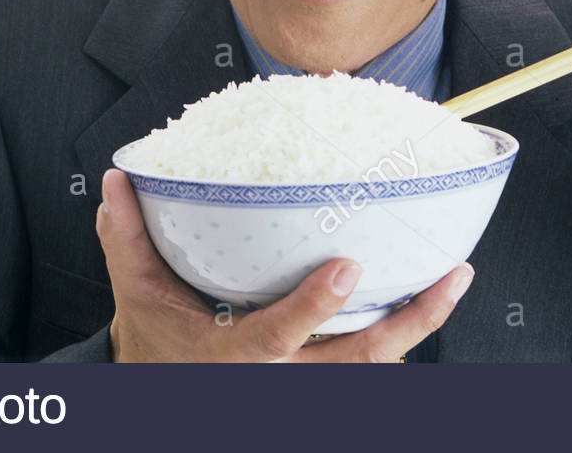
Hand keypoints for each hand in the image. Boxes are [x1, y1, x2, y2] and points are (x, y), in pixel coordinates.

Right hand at [96, 167, 473, 361]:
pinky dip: (401, 332)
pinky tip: (426, 296)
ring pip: (374, 366)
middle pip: (357, 362)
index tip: (348, 267)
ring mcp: (306, 386)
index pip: (279, 337)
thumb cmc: (155, 341)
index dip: (315, 307)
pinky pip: (370, 364)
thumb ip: (128, 237)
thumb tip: (117, 179)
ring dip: (418, 325)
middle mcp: (280, 379)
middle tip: (451, 276)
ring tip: (454, 277)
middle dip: (408, 322)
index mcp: (234, 356)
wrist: (165, 392)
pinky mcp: (321, 382)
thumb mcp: (135, 293)